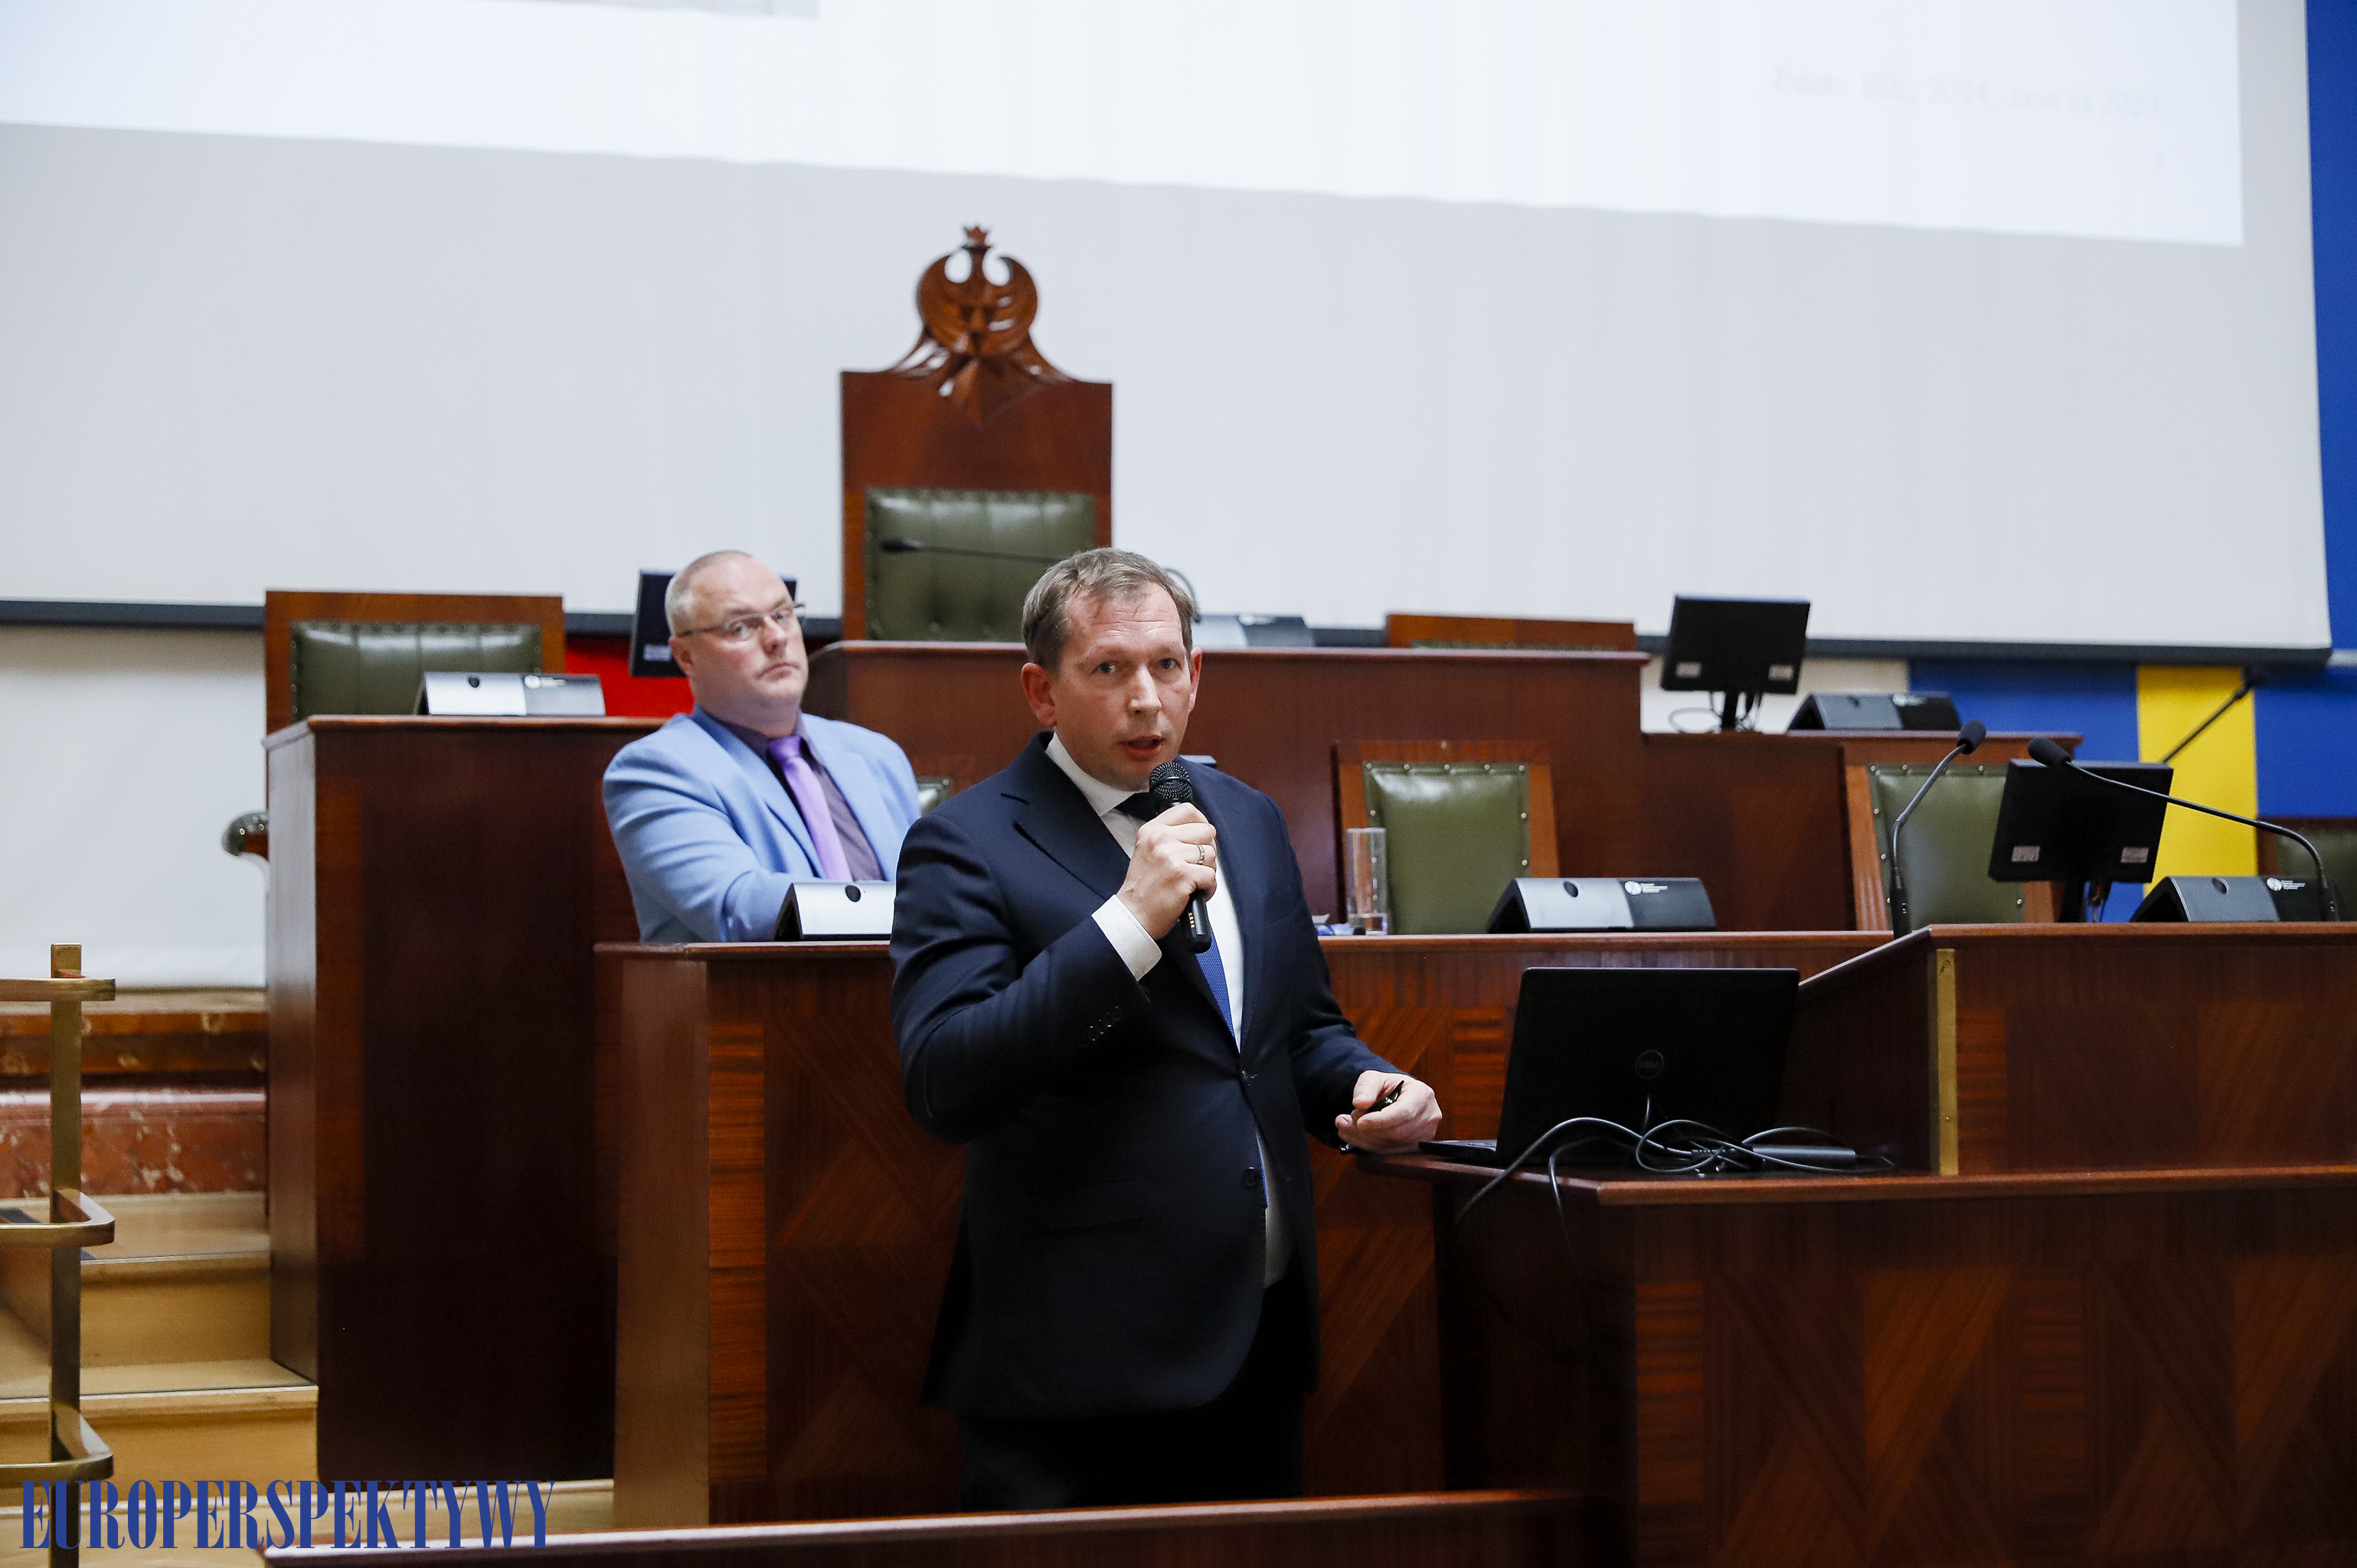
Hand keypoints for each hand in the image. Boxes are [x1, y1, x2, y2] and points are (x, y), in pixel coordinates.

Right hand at [1117, 804, 1217, 938]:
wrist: (1134, 915)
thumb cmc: (1144, 888)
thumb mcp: (1148, 851)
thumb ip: (1170, 836)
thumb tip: (1204, 829)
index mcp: (1152, 830)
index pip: (1187, 810)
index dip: (1201, 823)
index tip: (1201, 837)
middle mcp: (1160, 839)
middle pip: (1206, 832)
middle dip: (1207, 851)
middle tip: (1194, 867)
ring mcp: (1171, 856)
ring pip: (1211, 854)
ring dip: (1207, 871)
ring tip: (1191, 882)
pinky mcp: (1182, 875)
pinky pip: (1211, 876)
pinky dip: (1208, 888)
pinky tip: (1194, 893)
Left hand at [1336, 1070, 1441, 1154]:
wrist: (1396, 1097)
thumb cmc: (1387, 1086)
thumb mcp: (1374, 1078)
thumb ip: (1366, 1087)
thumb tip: (1360, 1103)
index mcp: (1423, 1094)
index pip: (1404, 1112)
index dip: (1381, 1120)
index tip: (1360, 1122)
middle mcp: (1429, 1116)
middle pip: (1397, 1132)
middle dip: (1367, 1130)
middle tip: (1344, 1121)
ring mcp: (1424, 1135)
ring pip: (1392, 1146)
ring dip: (1364, 1139)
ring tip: (1344, 1127)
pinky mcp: (1415, 1148)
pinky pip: (1390, 1153)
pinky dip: (1368, 1146)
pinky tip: (1353, 1136)